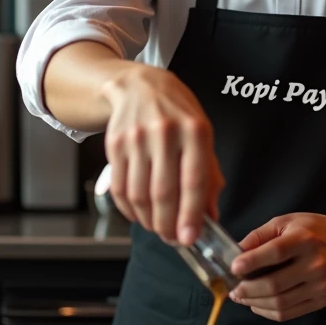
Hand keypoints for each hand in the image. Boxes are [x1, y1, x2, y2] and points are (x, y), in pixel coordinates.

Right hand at [101, 64, 224, 244]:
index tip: (190, 238)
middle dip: (168, 225)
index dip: (191, 214)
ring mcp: (137, 138)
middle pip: (164, 193)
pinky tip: (139, 214)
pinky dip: (129, 210)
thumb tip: (210, 215)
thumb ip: (209, 175)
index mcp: (195, 130)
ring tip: (158, 228)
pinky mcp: (115, 145)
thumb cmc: (177, 112)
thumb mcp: (202, 134)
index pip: (194, 180)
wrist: (139, 85)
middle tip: (173, 239)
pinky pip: (120, 188)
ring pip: (140, 195)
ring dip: (149, 221)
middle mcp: (165, 132)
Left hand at [229, 213, 325, 321]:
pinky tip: (258, 304)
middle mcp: (315, 263)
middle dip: (247, 289)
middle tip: (233, 289)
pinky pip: (289, 312)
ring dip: (255, 303)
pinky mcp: (322, 300)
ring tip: (242, 297)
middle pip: (275, 284)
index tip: (233, 267)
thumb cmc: (316, 230)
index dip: (252, 261)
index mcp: (305, 239)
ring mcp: (320, 285)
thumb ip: (261, 235)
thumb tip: (237, 251)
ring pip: (280, 302)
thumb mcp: (288, 222)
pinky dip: (268, 312)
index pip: (276, 252)